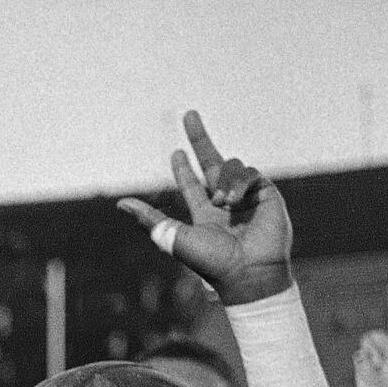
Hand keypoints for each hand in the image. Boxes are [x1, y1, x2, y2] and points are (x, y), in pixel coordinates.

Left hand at [119, 111, 291, 305]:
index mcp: (204, 214)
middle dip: (199, 139)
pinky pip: (250, 174)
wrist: (247, 272)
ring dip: (221, 181)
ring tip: (220, 203)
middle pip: (211, 162)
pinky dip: (238, 185)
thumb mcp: (174, 237)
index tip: (176, 153)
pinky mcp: (266, 194)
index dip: (183, 170)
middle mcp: (224, 202)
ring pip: (230, 167)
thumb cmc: (211, 262)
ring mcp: (246, 197)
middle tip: (188, 114)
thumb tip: (120, 202)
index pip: (192, 185)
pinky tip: (234, 202)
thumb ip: (150, 219)